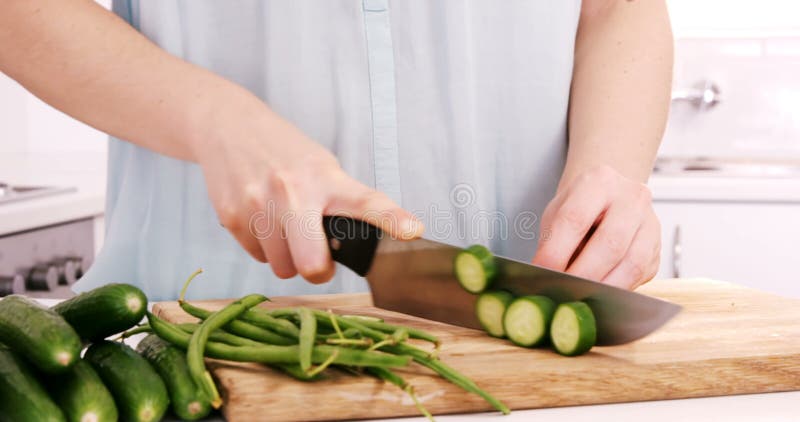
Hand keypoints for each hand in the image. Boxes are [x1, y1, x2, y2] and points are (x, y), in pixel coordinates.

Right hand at [192, 94, 421, 282]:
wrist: (228, 127)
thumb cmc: (285, 153)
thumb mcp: (321, 167)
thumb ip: (340, 203)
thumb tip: (358, 248)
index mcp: (326, 179)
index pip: (366, 201)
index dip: (392, 218)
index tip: (412, 231)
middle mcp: (293, 191)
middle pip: (312, 263)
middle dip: (319, 271)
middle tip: (320, 262)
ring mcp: (259, 205)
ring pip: (283, 267)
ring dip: (288, 258)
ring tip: (285, 227)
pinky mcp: (232, 217)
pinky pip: (258, 257)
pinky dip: (264, 247)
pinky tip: (262, 220)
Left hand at [531, 165, 660, 288]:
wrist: (608, 200)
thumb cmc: (578, 208)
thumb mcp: (557, 215)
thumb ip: (552, 242)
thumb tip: (544, 275)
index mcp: (599, 181)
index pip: (575, 218)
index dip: (557, 250)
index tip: (542, 272)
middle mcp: (631, 197)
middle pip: (610, 242)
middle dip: (583, 273)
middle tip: (563, 290)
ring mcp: (650, 221)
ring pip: (632, 262)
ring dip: (604, 286)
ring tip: (581, 296)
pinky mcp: (658, 247)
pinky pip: (641, 274)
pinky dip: (618, 289)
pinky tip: (600, 294)